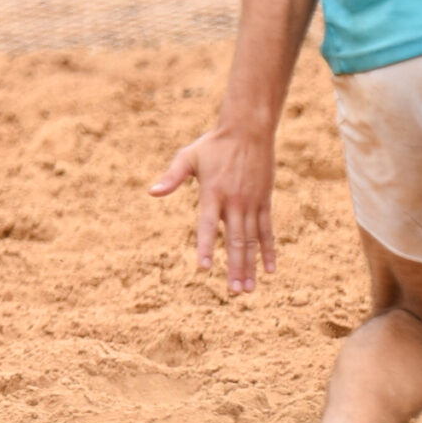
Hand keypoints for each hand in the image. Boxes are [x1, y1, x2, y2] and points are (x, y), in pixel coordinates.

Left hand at [150, 123, 278, 292]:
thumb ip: (171, 177)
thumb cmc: (214, 145)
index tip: (204, 268)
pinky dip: (268, 251)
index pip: (208, 225)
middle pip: (235, 241)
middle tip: (234, 292)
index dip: (206, 246)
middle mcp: (234, 201)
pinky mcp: (265, 201)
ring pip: (252, 241)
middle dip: (234, 268)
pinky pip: (267, 231)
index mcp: (212, 193)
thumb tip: (151, 192)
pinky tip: (269, 270)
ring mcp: (251, 203)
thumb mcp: (188, 157)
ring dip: (250, 266)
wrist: (248, 130)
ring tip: (247, 289)